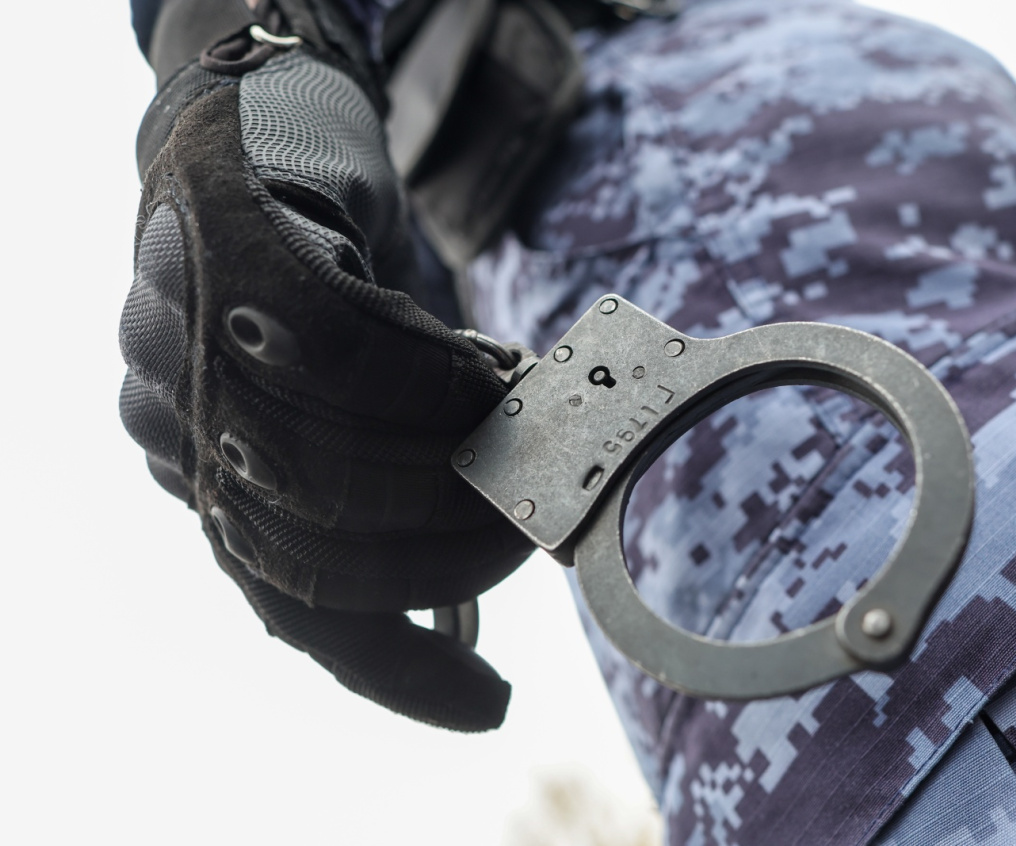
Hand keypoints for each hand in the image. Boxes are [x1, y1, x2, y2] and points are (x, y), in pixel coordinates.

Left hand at [119, 3, 531, 730]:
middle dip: (444, 555)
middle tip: (524, 528)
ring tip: (517, 439)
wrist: (261, 130)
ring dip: (450, 467)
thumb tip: (467, 600)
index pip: (293, 607)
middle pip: (309, 548)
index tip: (487, 703)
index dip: (394, 668)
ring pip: (325, 456)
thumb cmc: (327, 277)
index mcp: (210, 478)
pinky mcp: (224, 247)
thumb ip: (400, 494)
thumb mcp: (361, 408)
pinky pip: (342, 350)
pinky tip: (487, 368)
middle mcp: (179, 424)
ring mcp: (186, 338)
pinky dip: (436, 378)